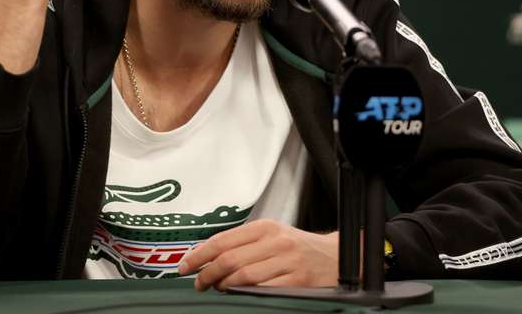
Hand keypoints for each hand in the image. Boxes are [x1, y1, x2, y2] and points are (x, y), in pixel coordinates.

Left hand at [177, 220, 337, 291]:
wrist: (335, 257)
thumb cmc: (299, 247)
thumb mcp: (272, 235)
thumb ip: (244, 242)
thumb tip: (207, 254)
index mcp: (265, 227)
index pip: (223, 240)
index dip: (199, 255)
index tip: (185, 265)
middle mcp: (275, 241)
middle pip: (229, 259)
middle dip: (207, 273)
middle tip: (198, 282)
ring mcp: (287, 261)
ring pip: (243, 275)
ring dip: (224, 285)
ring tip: (217, 288)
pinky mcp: (296, 281)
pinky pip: (263, 289)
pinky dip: (245, 293)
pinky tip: (238, 294)